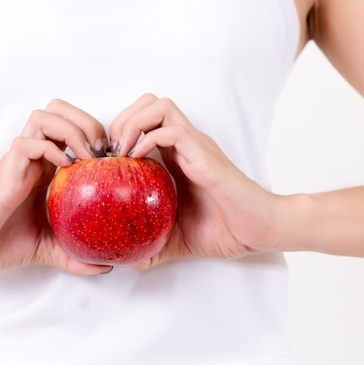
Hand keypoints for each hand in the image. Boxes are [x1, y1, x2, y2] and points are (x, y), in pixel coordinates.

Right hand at [0, 99, 111, 274]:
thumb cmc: (1, 242)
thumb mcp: (49, 249)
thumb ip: (75, 256)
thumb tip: (107, 267)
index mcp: (45, 167)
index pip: (70, 126)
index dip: (94, 133)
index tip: (111, 160)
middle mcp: (33, 157)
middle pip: (58, 109)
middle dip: (86, 121)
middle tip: (100, 152)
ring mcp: (18, 161)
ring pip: (43, 116)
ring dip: (71, 129)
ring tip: (85, 157)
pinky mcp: (6, 171)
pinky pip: (26, 143)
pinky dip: (49, 148)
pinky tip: (64, 168)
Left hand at [110, 94, 285, 268]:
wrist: (258, 234)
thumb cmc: (223, 232)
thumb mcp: (175, 241)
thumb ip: (151, 247)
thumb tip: (126, 261)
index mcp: (176, 157)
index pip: (144, 120)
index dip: (119, 132)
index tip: (105, 161)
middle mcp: (185, 145)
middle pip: (148, 103)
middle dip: (122, 119)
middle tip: (111, 152)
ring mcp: (196, 147)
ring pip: (159, 106)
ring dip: (133, 122)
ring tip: (122, 152)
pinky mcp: (205, 156)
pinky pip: (174, 131)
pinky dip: (149, 138)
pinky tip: (138, 160)